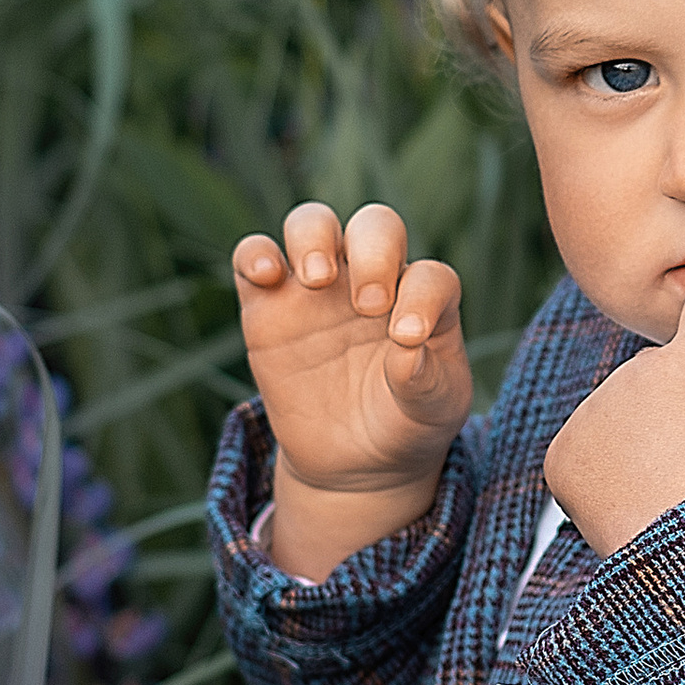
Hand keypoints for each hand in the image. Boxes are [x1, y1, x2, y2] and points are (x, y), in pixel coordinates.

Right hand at [233, 203, 469, 565]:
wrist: (353, 460)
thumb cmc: (405, 423)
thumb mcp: (430, 412)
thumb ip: (425, 382)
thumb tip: (407, 350)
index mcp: (425, 298)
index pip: (430, 276)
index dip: (423, 297)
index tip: (408, 337)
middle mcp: (374, 278)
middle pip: (374, 226)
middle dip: (374, 252)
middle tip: (369, 304)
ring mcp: (318, 287)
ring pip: (311, 223)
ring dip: (314, 237)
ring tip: (317, 279)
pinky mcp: (269, 306)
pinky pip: (254, 258)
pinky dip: (255, 254)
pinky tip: (265, 275)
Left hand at [542, 251, 684, 553]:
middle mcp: (641, 367)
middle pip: (655, 388)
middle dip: (669, 422)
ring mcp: (597, 406)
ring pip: (616, 427)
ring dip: (635, 456)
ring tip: (668, 500)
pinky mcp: (564, 451)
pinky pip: (585, 464)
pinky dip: (603, 488)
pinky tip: (632, 510)